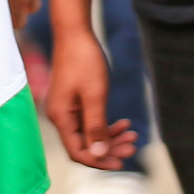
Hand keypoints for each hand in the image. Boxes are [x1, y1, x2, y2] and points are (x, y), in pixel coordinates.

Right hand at [42, 26, 138, 170]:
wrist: (75, 33)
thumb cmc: (83, 61)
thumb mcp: (94, 96)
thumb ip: (95, 127)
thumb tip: (98, 156)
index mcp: (61, 117)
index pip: (77, 152)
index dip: (98, 160)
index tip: (121, 161)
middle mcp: (60, 116)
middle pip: (84, 145)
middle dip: (109, 148)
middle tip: (133, 146)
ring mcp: (66, 108)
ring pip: (89, 134)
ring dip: (110, 137)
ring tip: (133, 135)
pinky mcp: (73, 101)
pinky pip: (89, 121)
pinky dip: (106, 124)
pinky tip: (124, 123)